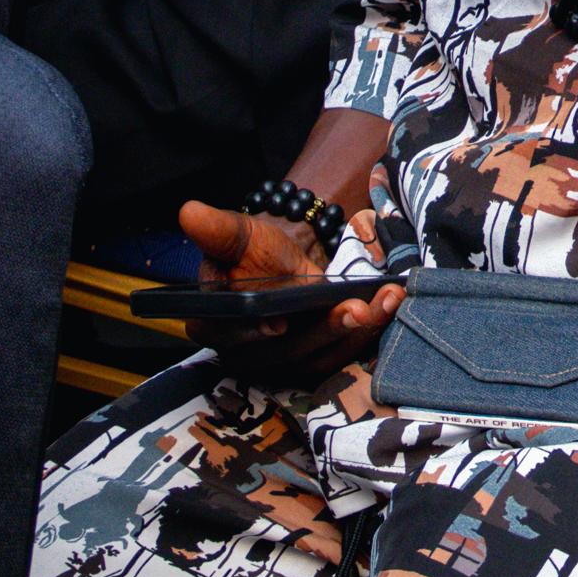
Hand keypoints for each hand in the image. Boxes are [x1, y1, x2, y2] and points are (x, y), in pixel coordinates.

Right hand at [177, 199, 402, 379]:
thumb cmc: (253, 253)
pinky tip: (389, 302)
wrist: (283, 263)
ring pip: (319, 357)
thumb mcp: (238, 236)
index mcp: (215, 326)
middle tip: (355, 309)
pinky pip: (341, 355)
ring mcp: (283, 364)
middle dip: (323, 330)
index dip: (254, 334)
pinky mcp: (315, 362)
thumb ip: (217, 230)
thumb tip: (188, 212)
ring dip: (356, 331)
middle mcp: (247, 354)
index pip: (231, 337)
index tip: (279, 324)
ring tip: (384, 301)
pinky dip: (368, 330)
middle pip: (284, 352)